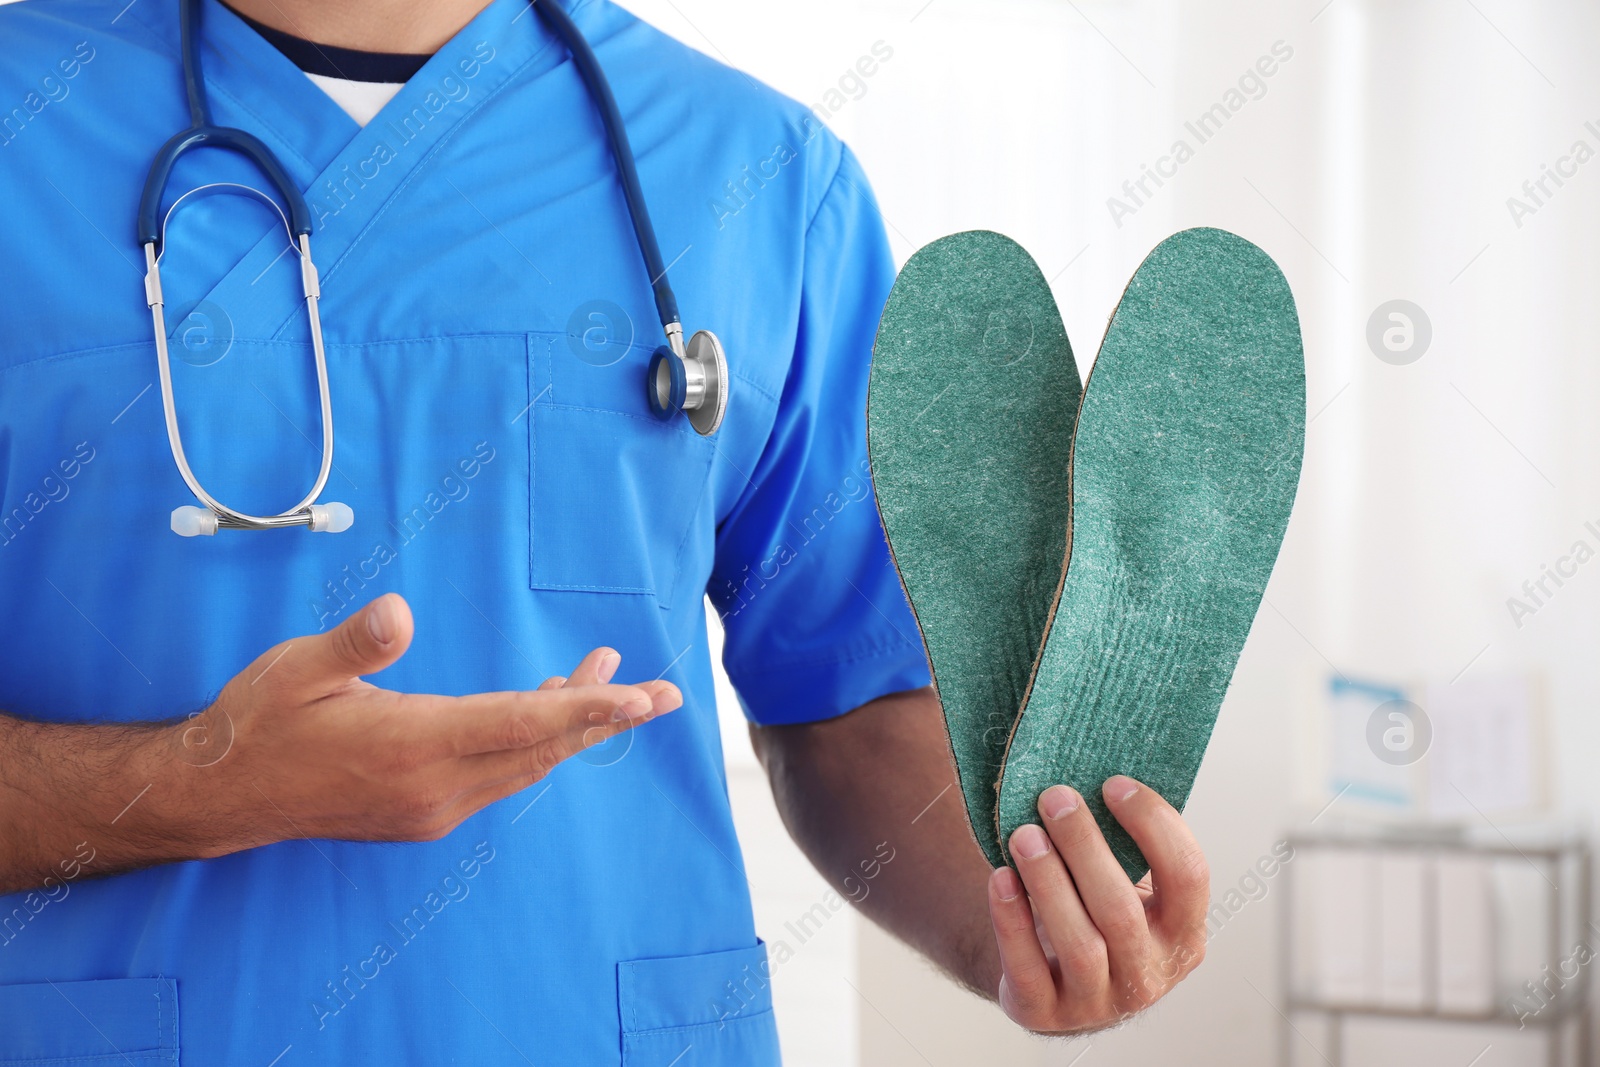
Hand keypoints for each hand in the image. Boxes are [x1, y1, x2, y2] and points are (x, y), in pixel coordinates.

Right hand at [164, 593, 679, 851]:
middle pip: (540, 749)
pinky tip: (547, 708)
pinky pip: (499, 774)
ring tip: (611, 680)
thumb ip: (356, 644)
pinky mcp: (424, 813)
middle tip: (665, 694)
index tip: (642, 697)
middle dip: (605, 718)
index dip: (588, 709)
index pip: (520, 726)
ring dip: (571, 725)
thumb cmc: (258, 721)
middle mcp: (433, 787)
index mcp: (410, 746)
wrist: (222, 795)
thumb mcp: (297, 669)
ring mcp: (431, 807)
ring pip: (523, 763)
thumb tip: (400, 611)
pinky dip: (534, 741)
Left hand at [987, 776, 1208, 1033]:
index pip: (1188, 877)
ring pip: (1079, 943)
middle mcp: (1149, 974)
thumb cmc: (1099, 911)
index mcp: (1183, 933)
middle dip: (1085, 847)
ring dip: (1048, 881)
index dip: (1154, 826)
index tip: (1113, 783)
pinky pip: (1027, 968)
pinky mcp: (1046, 1012)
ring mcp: (1098, 1001)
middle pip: (1121, 910)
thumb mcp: (1130, 886)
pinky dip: (1011, 919)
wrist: (1061, 979)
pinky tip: (1000, 876)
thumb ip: (1126, 843)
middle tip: (1053, 797)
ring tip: (1022, 834)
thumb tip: (1093, 753)